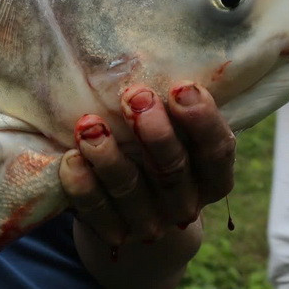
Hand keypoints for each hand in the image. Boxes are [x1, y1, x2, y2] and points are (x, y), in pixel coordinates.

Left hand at [59, 83, 235, 245]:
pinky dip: (83, 186)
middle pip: (174, 169)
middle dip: (155, 132)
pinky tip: (70, 160)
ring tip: (88, 125)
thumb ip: (169, 107)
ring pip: (131, 190)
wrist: (131, 213)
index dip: (202, 121)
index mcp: (212, 177)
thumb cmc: (153, 151)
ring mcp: (150, 223)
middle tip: (134, 96)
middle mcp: (185, 203)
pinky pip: (96, 211)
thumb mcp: (172, 131)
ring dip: (109, 157)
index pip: (217, 151)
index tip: (182, 87)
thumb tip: (143, 54)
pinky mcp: (114, 234)